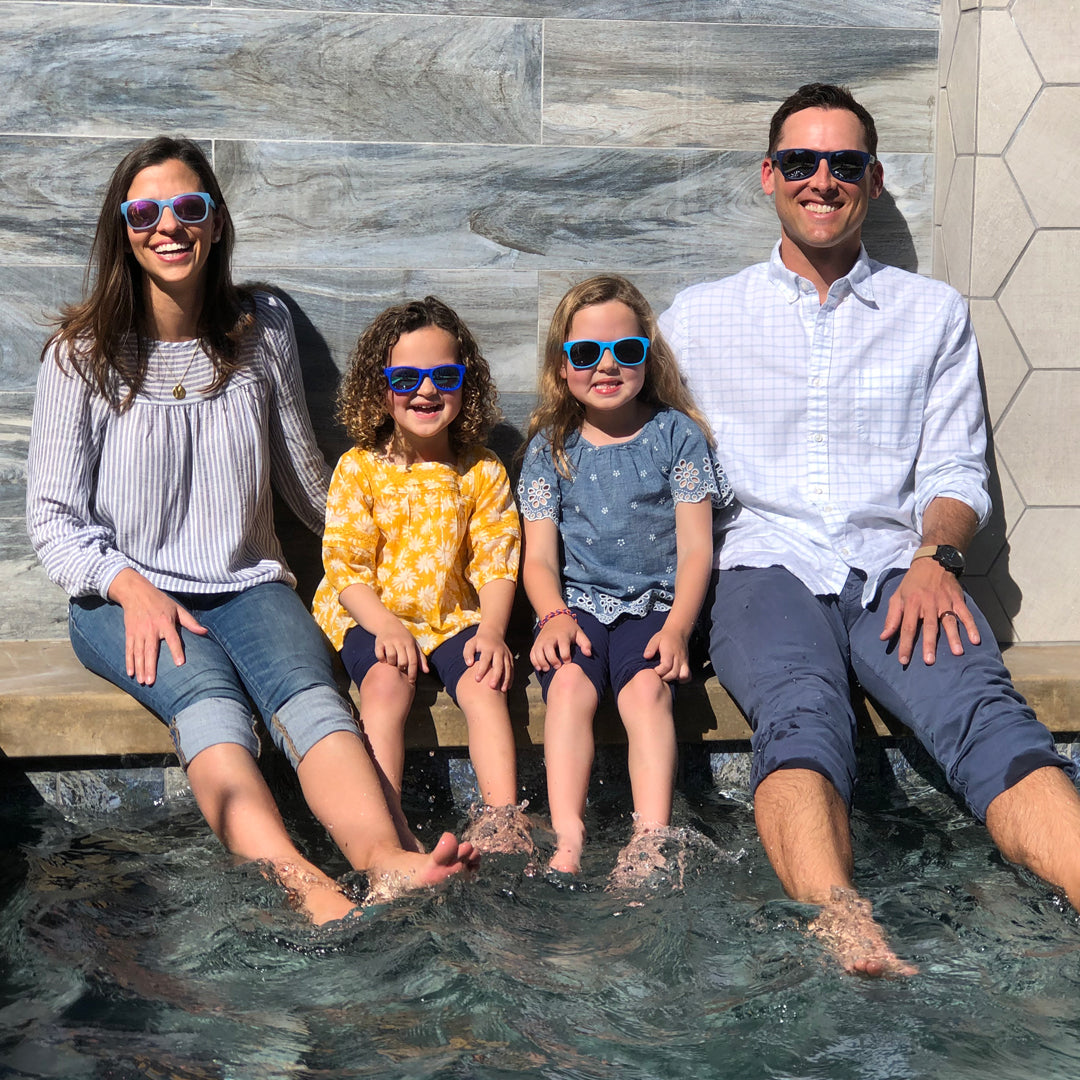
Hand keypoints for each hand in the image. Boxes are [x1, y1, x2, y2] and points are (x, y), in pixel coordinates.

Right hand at [107, 568, 206, 685]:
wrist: (135, 592)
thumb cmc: (160, 601)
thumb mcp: (177, 608)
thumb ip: (190, 622)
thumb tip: (205, 632)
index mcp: (166, 622)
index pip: (173, 639)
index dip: (176, 651)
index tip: (180, 663)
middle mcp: (151, 628)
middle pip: (151, 650)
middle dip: (150, 666)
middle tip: (151, 682)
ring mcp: (139, 632)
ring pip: (138, 653)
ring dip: (140, 668)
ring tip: (142, 682)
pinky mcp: (130, 633)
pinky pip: (129, 649)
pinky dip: (129, 661)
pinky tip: (130, 673)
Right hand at [374, 617, 427, 682]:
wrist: (388, 624)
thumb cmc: (404, 638)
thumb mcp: (414, 645)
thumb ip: (421, 658)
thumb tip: (427, 671)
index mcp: (410, 643)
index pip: (413, 661)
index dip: (413, 673)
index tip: (412, 681)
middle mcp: (400, 642)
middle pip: (402, 661)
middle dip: (402, 668)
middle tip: (401, 668)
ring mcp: (389, 642)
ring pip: (391, 659)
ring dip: (392, 664)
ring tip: (393, 663)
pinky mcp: (379, 642)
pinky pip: (380, 656)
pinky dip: (382, 660)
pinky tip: (384, 659)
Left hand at [464, 625, 513, 691]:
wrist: (492, 633)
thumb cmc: (479, 642)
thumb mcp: (471, 644)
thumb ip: (468, 653)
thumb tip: (469, 664)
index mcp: (488, 648)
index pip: (485, 659)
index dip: (482, 669)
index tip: (477, 679)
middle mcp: (499, 651)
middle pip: (499, 664)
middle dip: (496, 676)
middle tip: (492, 687)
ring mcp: (506, 655)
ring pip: (508, 668)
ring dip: (506, 679)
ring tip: (502, 690)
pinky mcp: (510, 658)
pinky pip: (511, 669)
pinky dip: (510, 678)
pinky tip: (507, 687)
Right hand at [529, 613, 592, 671]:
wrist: (555, 618)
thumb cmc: (569, 629)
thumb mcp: (579, 633)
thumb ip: (585, 643)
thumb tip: (588, 654)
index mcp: (562, 635)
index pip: (563, 646)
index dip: (566, 656)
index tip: (568, 662)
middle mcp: (550, 637)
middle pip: (548, 650)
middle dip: (552, 660)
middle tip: (558, 667)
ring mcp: (541, 640)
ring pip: (538, 652)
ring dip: (542, 662)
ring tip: (547, 669)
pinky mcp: (536, 643)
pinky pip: (532, 654)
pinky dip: (534, 662)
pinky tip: (540, 668)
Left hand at [644, 625, 691, 682]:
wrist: (678, 632)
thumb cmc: (665, 637)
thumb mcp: (655, 639)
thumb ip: (650, 648)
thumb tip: (646, 656)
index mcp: (670, 651)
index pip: (666, 666)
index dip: (659, 671)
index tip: (654, 670)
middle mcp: (678, 657)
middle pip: (674, 673)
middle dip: (664, 677)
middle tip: (658, 675)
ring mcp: (684, 661)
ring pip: (682, 675)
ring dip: (673, 679)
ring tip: (666, 676)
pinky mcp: (687, 663)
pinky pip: (688, 675)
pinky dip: (682, 679)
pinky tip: (675, 677)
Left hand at [879, 559, 979, 665]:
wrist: (932, 562)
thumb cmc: (912, 583)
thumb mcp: (896, 596)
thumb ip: (892, 618)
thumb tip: (883, 637)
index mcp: (911, 604)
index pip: (906, 627)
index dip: (905, 644)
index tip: (904, 661)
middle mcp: (928, 604)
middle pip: (928, 626)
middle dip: (929, 644)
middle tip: (929, 661)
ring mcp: (944, 602)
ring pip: (949, 621)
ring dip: (953, 637)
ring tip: (957, 652)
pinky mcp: (957, 599)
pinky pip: (965, 614)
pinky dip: (971, 626)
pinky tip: (975, 639)